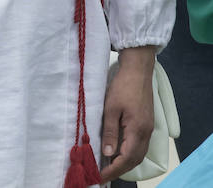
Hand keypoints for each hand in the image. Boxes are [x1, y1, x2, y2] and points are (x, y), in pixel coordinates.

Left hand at [98, 46, 156, 182]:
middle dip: (119, 169)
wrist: (138, 71)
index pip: (126, 158)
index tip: (100, 176)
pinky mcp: (146, 124)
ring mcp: (147, 129)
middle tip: (102, 175)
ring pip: (138, 153)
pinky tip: (117, 152)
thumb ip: (109, 131)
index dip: (113, 169)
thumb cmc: (123, 87)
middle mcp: (146, 133)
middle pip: (134, 159)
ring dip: (124, 162)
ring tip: (108, 166)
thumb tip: (107, 153)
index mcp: (137, 130)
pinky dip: (129, 153)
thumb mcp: (111, 108)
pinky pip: (139, 145)